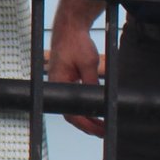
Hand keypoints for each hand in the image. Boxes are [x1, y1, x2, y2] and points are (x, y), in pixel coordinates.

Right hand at [47, 9, 104, 136]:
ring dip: (86, 117)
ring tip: (100, 124)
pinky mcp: (64, 78)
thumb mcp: (88, 64)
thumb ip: (92, 83)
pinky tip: (93, 109)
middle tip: (103, 131)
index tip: (99, 130)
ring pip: (72, 106)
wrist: (70, 28)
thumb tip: (98, 101)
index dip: (86, 125)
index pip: (70, 113)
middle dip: (87, 125)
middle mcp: (56, 85)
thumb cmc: (76, 42)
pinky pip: (72, 97)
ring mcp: (60, 82)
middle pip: (70, 114)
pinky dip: (83, 105)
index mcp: (59, 83)